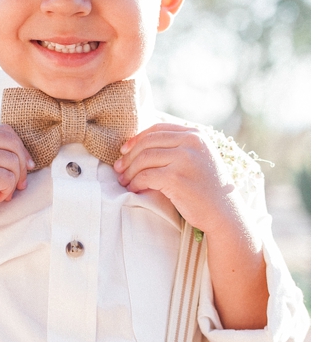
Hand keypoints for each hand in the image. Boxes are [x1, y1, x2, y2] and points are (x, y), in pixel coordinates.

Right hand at [0, 125, 33, 235]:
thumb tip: (22, 151)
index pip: (5, 131)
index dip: (20, 149)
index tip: (25, 167)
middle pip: (13, 144)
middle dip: (22, 166)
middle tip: (19, 185)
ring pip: (13, 162)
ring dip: (13, 182)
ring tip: (0, 194)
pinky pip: (8, 179)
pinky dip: (7, 192)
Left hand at [112, 123, 245, 236]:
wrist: (223, 211)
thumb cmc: (206, 188)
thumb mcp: (197, 158)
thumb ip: (177, 147)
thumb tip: (139, 144)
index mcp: (196, 134)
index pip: (158, 129)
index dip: (137, 139)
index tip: (124, 151)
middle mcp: (192, 142)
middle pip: (147, 143)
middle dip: (128, 157)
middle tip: (118, 169)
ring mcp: (184, 158)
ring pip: (143, 159)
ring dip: (129, 171)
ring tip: (124, 181)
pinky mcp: (175, 177)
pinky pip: (145, 176)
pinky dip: (135, 183)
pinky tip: (134, 189)